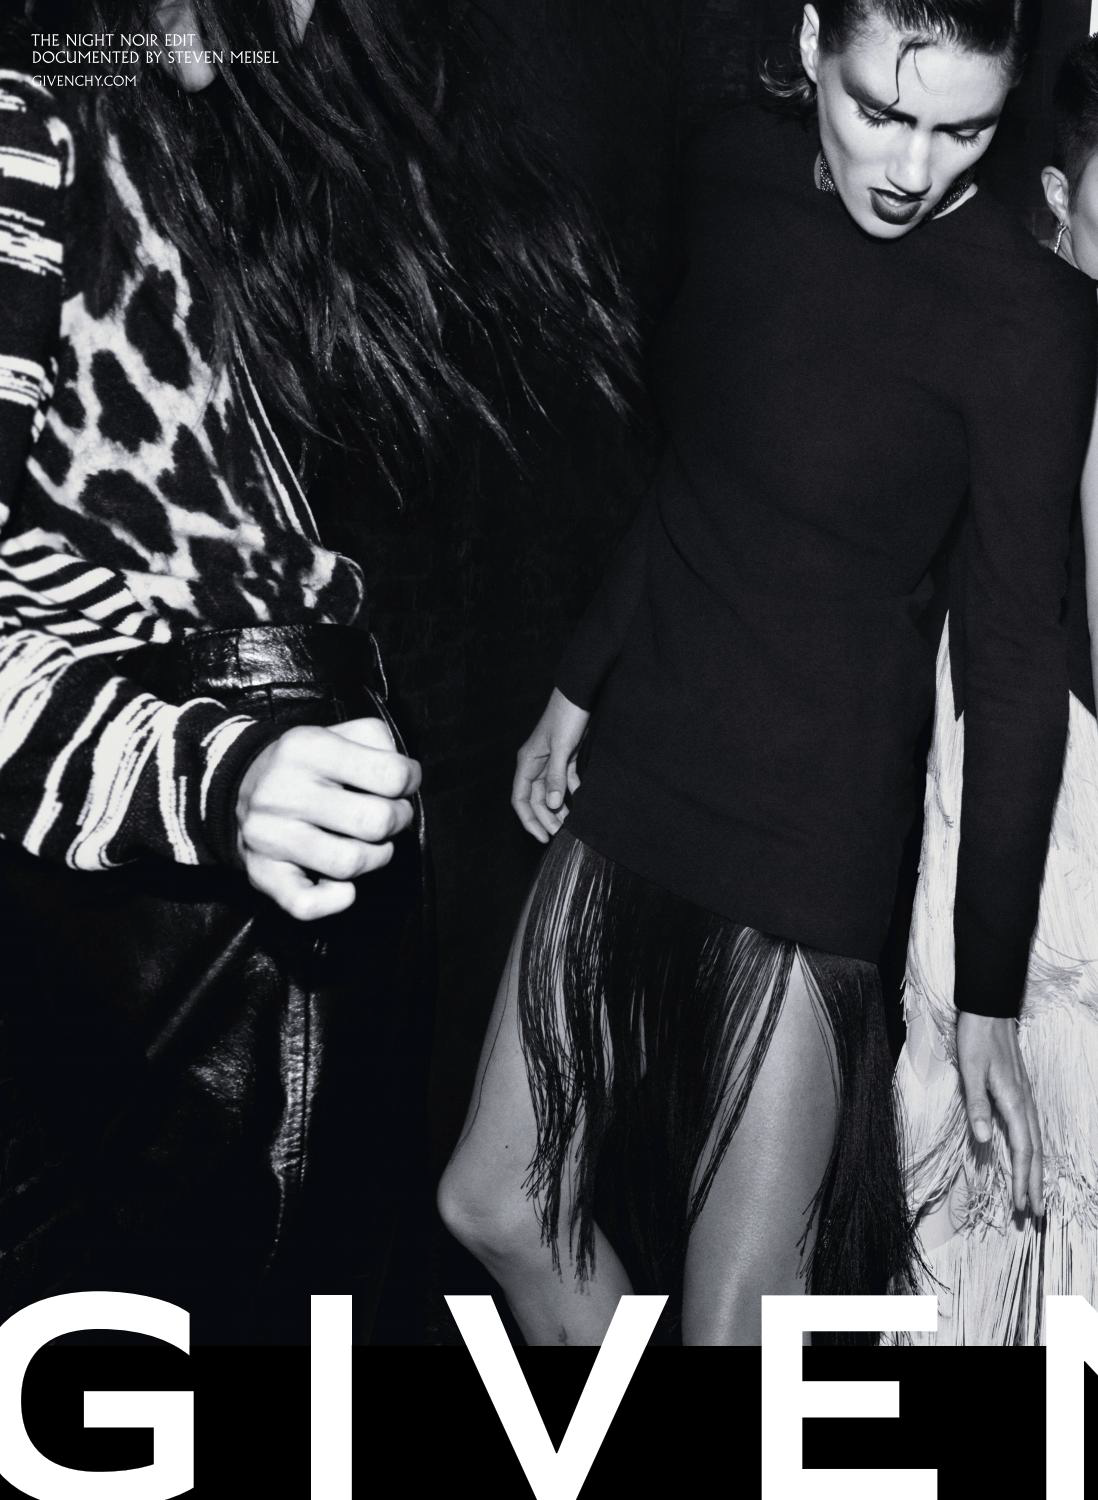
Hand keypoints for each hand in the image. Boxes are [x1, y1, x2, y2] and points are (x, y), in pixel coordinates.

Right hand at [235, 717, 420, 919]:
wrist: (234, 786)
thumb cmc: (305, 765)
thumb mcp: (337, 732)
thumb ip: (378, 741)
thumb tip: (404, 778)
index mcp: (308, 748)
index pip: (390, 774)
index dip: (409, 781)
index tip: (401, 784)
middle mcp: (284, 791)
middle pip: (376, 822)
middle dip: (398, 821)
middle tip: (390, 817)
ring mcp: (270, 836)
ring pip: (350, 863)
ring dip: (376, 858)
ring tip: (369, 844)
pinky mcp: (262, 873)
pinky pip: (307, 904)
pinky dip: (335, 900)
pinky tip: (343, 885)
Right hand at [512, 688, 589, 841]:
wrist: (579, 694)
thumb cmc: (566, 716)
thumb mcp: (561, 747)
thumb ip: (556, 776)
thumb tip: (554, 805)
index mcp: (527, 762)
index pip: (521, 799)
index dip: (529, 820)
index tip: (543, 837)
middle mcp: (535, 764)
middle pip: (536, 799)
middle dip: (547, 818)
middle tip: (561, 834)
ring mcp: (550, 760)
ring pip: (551, 792)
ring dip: (559, 808)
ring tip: (571, 824)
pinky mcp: (565, 756)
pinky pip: (565, 780)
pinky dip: (572, 792)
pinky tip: (581, 803)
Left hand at [956, 1010, 1043, 1215]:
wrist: (989, 1010)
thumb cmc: (976, 1038)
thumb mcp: (970, 1069)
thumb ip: (976, 1104)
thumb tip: (982, 1139)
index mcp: (1014, 1101)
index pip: (1022, 1150)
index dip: (1022, 1180)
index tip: (1021, 1206)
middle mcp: (1024, 1103)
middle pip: (1034, 1152)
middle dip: (1034, 1184)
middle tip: (1033, 1215)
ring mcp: (1025, 1098)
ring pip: (1035, 1143)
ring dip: (1035, 1171)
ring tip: (1033, 1196)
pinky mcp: (1020, 1093)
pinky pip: (1030, 1131)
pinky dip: (1032, 1152)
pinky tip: (1028, 1159)